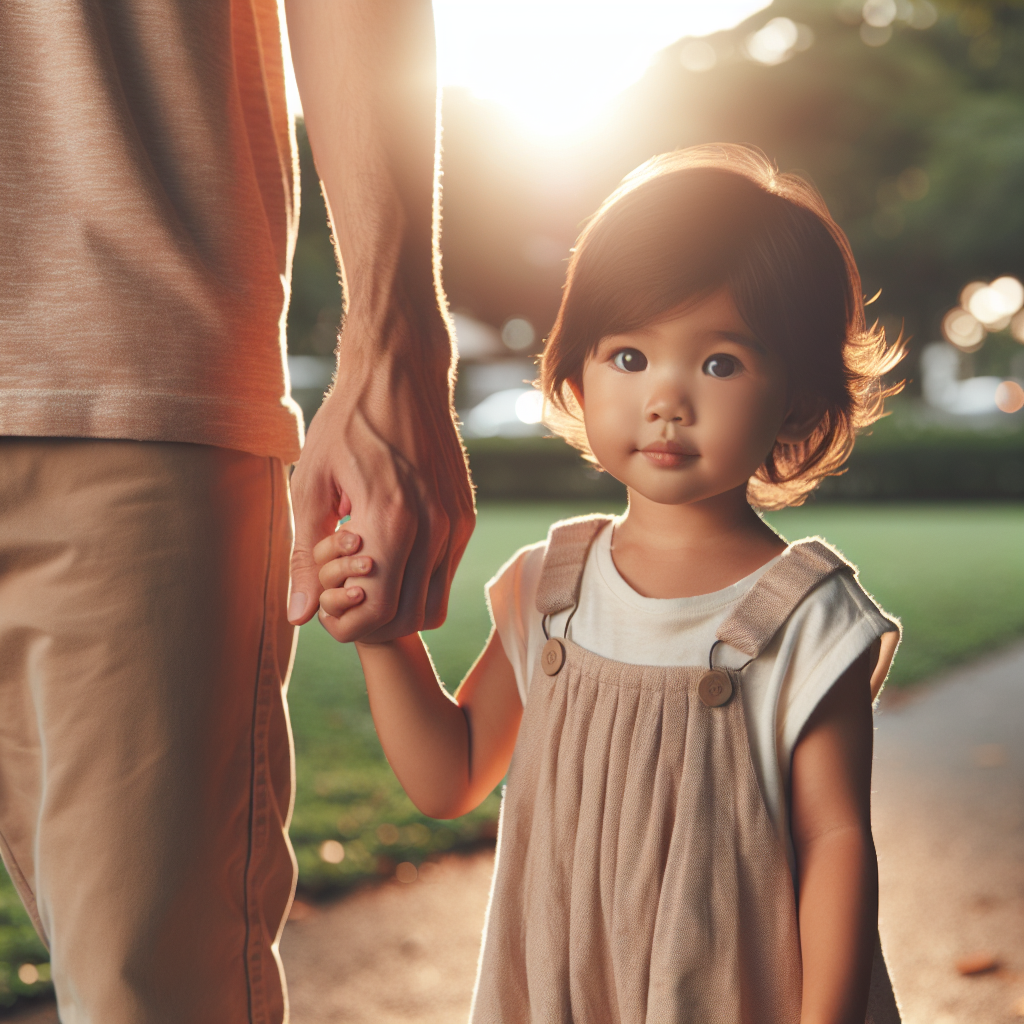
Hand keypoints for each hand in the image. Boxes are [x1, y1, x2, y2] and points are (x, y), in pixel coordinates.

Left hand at [288, 329, 474, 642]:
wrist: (400, 373)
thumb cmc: (345, 423)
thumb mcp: (310, 484)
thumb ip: (306, 557)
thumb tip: (299, 617)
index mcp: (392, 520)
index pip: (378, 613)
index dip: (346, 624)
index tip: (323, 605)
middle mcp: (434, 527)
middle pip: (408, 620)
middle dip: (370, 623)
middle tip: (340, 596)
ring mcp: (456, 523)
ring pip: (432, 605)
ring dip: (396, 606)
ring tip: (362, 575)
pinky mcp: (465, 516)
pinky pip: (444, 575)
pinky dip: (414, 580)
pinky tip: (385, 550)